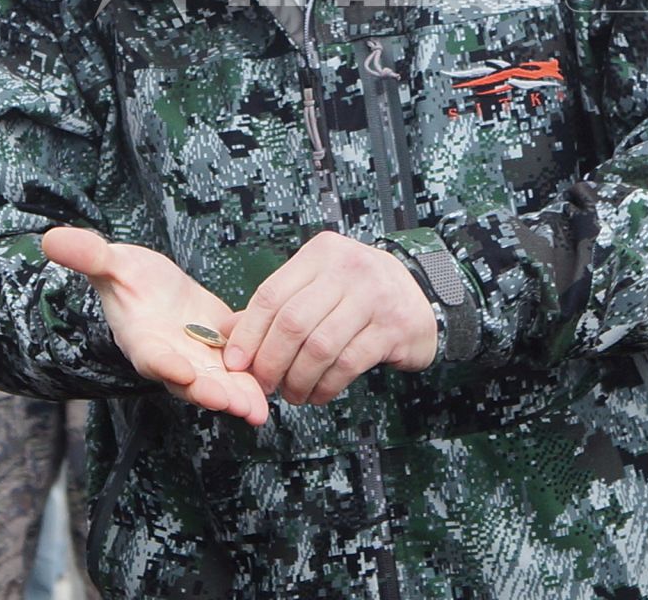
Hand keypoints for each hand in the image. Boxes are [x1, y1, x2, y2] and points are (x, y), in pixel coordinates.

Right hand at [42, 227, 268, 425]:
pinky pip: (241, 367)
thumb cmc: (127, 277)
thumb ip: (88, 255)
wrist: (154, 286)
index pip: (151, 356)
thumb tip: (50, 238)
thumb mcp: (110, 262)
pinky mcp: (222, 351)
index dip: (164, 364)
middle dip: (212, 393)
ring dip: (240, 396)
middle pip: (191, 382)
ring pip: (220, 383)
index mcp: (142, 340)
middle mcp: (171, 358)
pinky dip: (258, 375)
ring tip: (260, 409)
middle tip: (235, 404)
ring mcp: (199, 359)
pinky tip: (281, 378)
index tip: (180, 371)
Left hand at [223, 230, 437, 406]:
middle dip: (271, 362)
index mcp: (322, 253)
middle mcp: (348, 268)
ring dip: (298, 379)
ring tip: (292, 393)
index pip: (272, 294)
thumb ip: (277, 306)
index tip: (236, 363)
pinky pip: (348, 364)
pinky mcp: (393, 327)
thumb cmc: (360, 294)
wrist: (423, 297)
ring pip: (319, 348)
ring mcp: (374, 296)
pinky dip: (326, 386)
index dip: (248, 334)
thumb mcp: (319, 286)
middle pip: (292, 323)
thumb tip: (225, 332)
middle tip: (264, 385)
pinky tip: (318, 393)